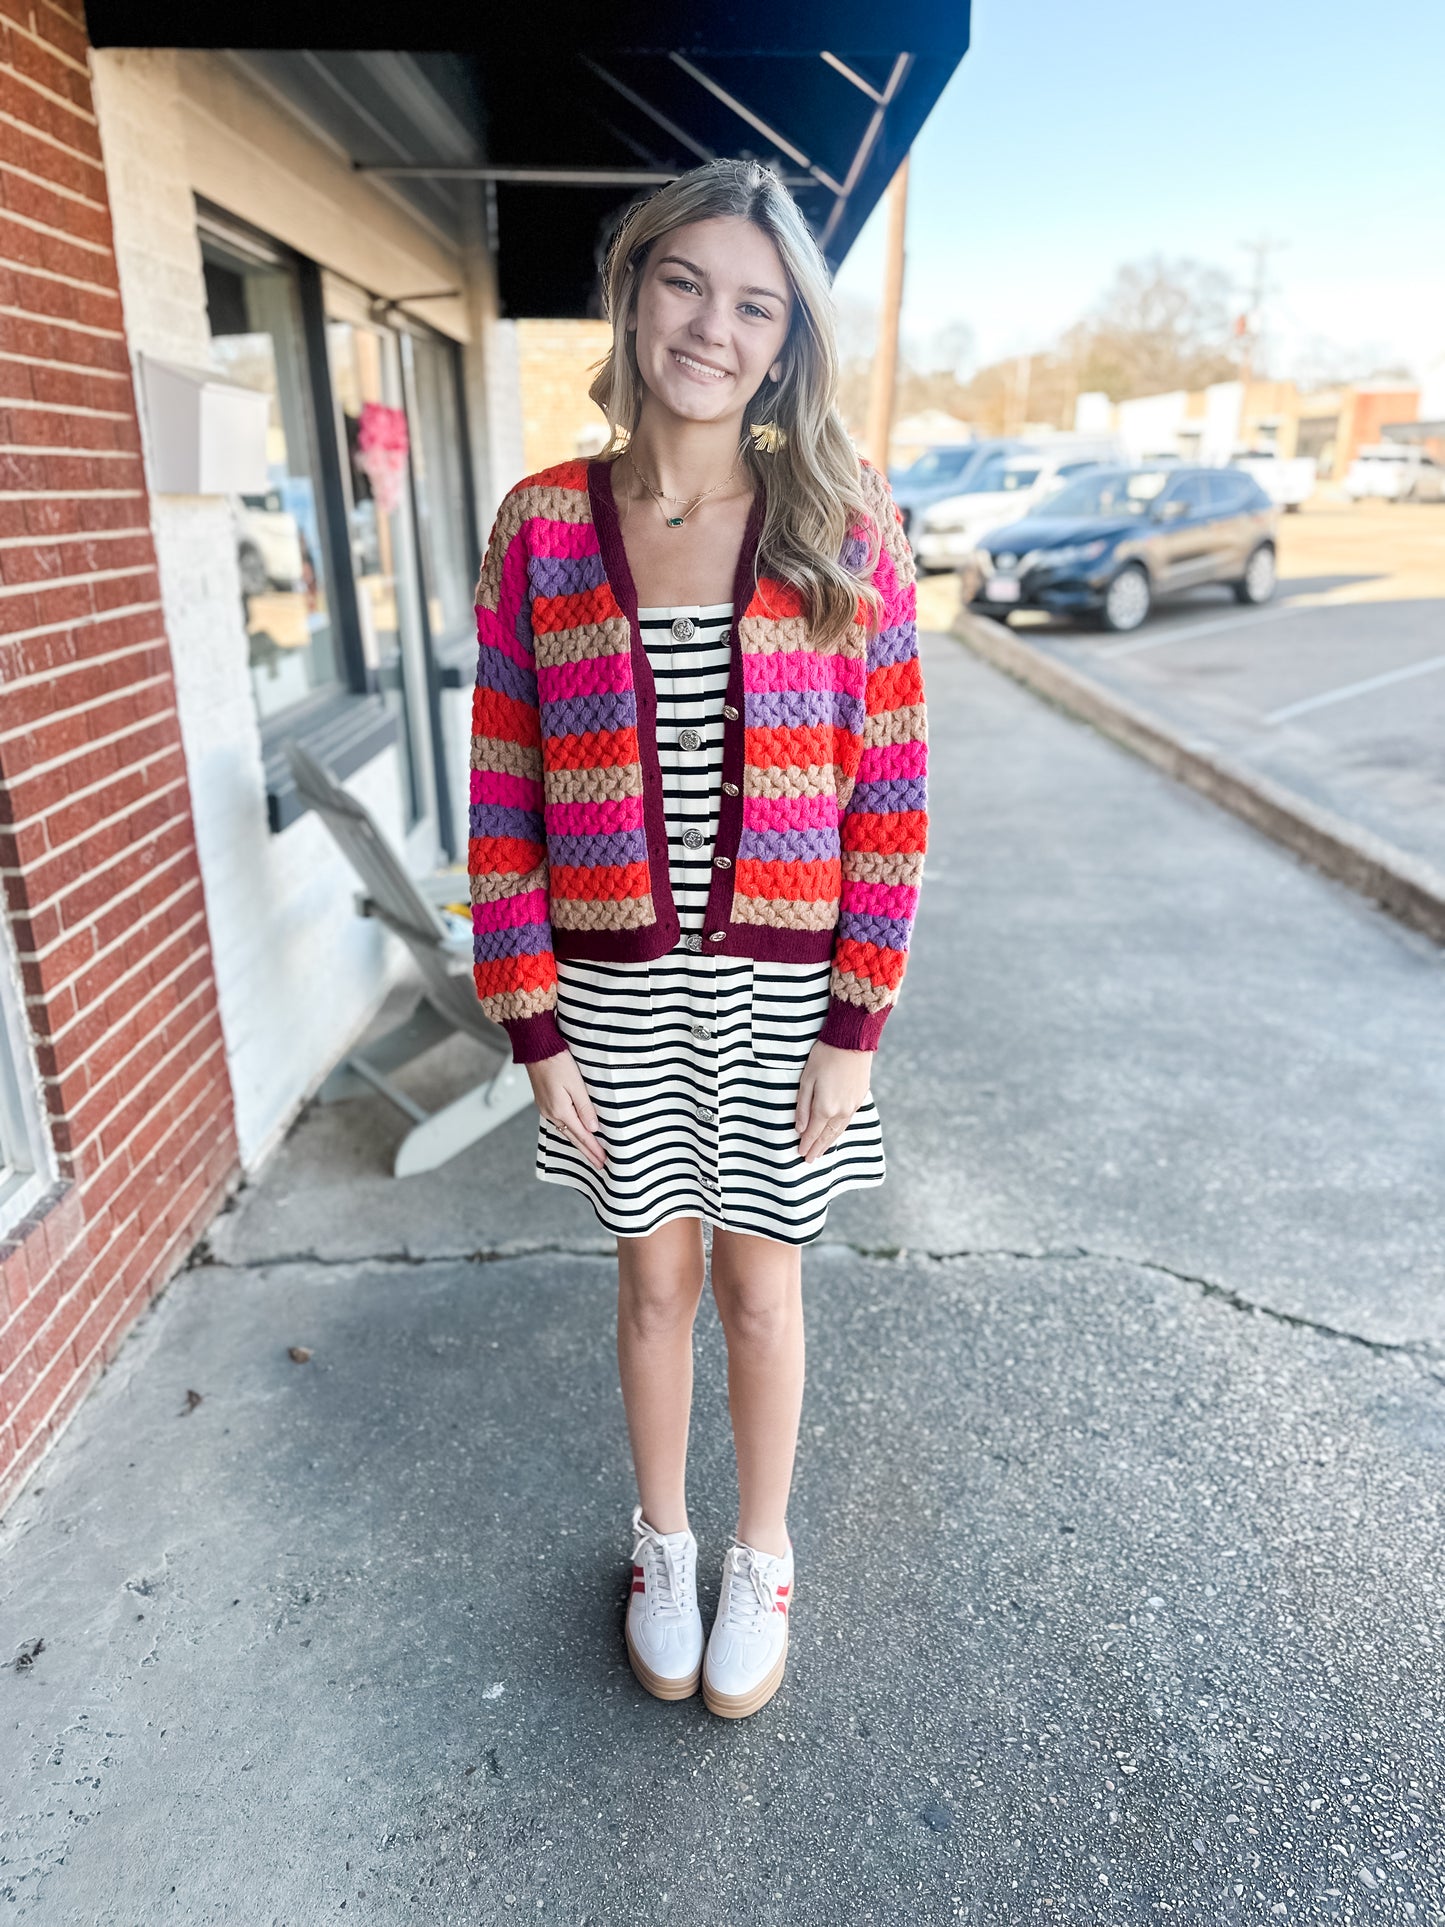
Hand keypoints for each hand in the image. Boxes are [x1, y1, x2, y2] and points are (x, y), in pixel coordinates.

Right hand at [527, 1050, 606, 1171]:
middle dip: (587, 1152)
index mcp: (560, 1110)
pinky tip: (575, 1134)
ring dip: (579, 1143)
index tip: (604, 1161)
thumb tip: (593, 1129)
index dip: (594, 1149)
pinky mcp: (544, 1103)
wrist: (536, 1049)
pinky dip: (570, 1132)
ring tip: (590, 1153)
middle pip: (573, 1138)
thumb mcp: (576, 1084)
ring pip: (566, 1131)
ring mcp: (545, 1109)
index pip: (582, 1135)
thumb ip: (585, 1108)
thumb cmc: (557, 1061)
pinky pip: (559, 1123)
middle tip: (599, 1164)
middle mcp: (551, 1113)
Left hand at [796, 1040, 872, 1162]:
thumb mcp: (806, 1080)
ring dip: (829, 1143)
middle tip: (809, 1160)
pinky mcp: (859, 1099)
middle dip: (817, 1148)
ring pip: (839, 1131)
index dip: (806, 1145)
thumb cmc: (824, 1057)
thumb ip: (802, 1107)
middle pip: (827, 1136)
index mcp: (825, 1108)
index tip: (800, 1154)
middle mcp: (841, 1111)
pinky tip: (836, 1134)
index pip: (813, 1133)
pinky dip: (839, 1131)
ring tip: (821, 1152)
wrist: (852, 1041)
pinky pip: (847, 1122)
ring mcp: (852, 1106)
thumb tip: (799, 1128)